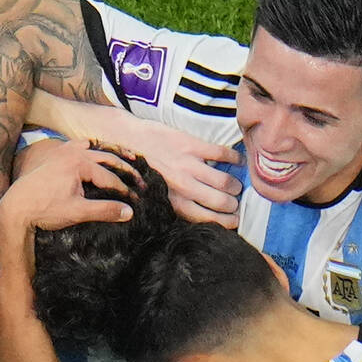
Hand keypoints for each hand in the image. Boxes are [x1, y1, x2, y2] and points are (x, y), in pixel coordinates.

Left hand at [0, 139, 136, 232]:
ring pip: (94, 148)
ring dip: (110, 154)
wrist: (17, 208)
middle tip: (140, 181)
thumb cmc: (45, 209)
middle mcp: (73, 152)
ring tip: (127, 158)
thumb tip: (130, 212)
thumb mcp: (78, 212)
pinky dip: (90, 148)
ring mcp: (63, 151)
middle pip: (107, 159)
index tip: (137, 200)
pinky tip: (94, 151)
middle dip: (125, 170)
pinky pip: (77, 145)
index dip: (126, 190)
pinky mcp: (55, 155)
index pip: (110, 178)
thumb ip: (105, 210)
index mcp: (80, 163)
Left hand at [118, 118, 241, 226]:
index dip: (228, 221)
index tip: (235, 219)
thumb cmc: (140, 172)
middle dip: (234, 204)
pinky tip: (237, 161)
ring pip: (226, 181)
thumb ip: (175, 207)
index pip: (210, 219)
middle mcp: (183, 188)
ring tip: (234, 184)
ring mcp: (188, 165)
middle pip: (223, 203)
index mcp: (173, 204)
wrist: (125, 140)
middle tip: (235, 201)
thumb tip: (200, 216)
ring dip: (235, 185)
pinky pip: (223, 154)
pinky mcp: (191, 145)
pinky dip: (235, 158)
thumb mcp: (155, 196)